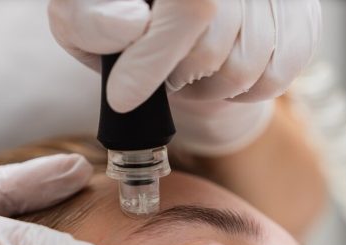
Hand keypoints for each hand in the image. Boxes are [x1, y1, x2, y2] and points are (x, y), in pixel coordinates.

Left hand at [48, 0, 320, 111]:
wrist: (173, 26)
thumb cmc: (123, 23)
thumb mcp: (85, 19)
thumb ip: (92, 19)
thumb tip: (129, 25)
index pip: (189, 8)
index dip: (153, 60)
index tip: (122, 97)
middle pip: (214, 49)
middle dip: (178, 76)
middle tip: (166, 70)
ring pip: (246, 70)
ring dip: (209, 87)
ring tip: (193, 70)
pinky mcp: (299, 18)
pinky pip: (278, 76)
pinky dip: (244, 91)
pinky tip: (223, 73)